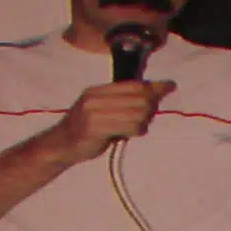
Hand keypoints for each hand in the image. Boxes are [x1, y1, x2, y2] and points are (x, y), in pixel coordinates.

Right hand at [50, 80, 175, 161]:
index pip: (133, 84)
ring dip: (142, 123)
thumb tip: (152, 95)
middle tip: (147, 119)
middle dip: (150, 108)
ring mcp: (94, 112)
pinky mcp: (95, 128)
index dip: (154, 86)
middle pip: (139, 98)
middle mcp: (95, 98)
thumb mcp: (100, 109)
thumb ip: (121, 102)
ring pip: (137, 113)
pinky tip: (128, 135)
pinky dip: (135, 131)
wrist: (61, 145)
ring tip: (134, 129)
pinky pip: (128, 126)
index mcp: (97, 90)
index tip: (169, 86)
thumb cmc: (86, 129)